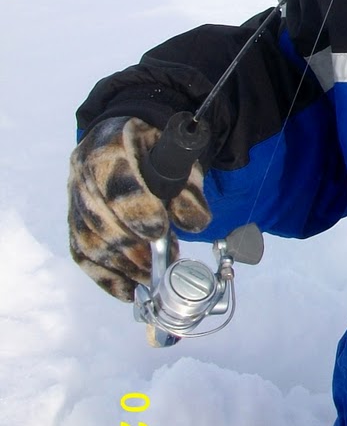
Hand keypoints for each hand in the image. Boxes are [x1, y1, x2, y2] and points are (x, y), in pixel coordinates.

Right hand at [68, 117, 211, 299]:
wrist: (126, 134)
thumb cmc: (157, 147)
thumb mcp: (179, 156)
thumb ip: (188, 188)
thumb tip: (194, 224)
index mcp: (110, 145)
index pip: (115, 182)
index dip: (136, 210)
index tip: (159, 232)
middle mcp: (82, 171)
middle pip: (101, 219)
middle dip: (134, 248)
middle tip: (166, 263)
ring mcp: (74, 196)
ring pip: (91, 240)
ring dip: (124, 266)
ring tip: (155, 278)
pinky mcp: (73, 218)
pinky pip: (81, 252)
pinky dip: (105, 276)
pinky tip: (128, 291)